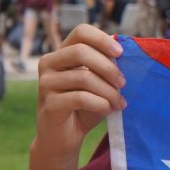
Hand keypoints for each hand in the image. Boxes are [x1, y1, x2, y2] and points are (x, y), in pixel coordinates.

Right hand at [34, 24, 126, 163]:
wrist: (64, 137)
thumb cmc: (84, 107)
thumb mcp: (97, 82)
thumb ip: (105, 66)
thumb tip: (123, 53)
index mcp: (62, 53)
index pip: (81, 32)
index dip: (102, 39)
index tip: (120, 53)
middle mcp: (49, 63)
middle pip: (81, 51)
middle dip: (108, 67)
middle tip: (123, 83)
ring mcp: (45, 83)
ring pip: (83, 77)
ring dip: (108, 91)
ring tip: (119, 102)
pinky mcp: (48, 104)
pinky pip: (80, 98)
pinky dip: (100, 104)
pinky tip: (108, 110)